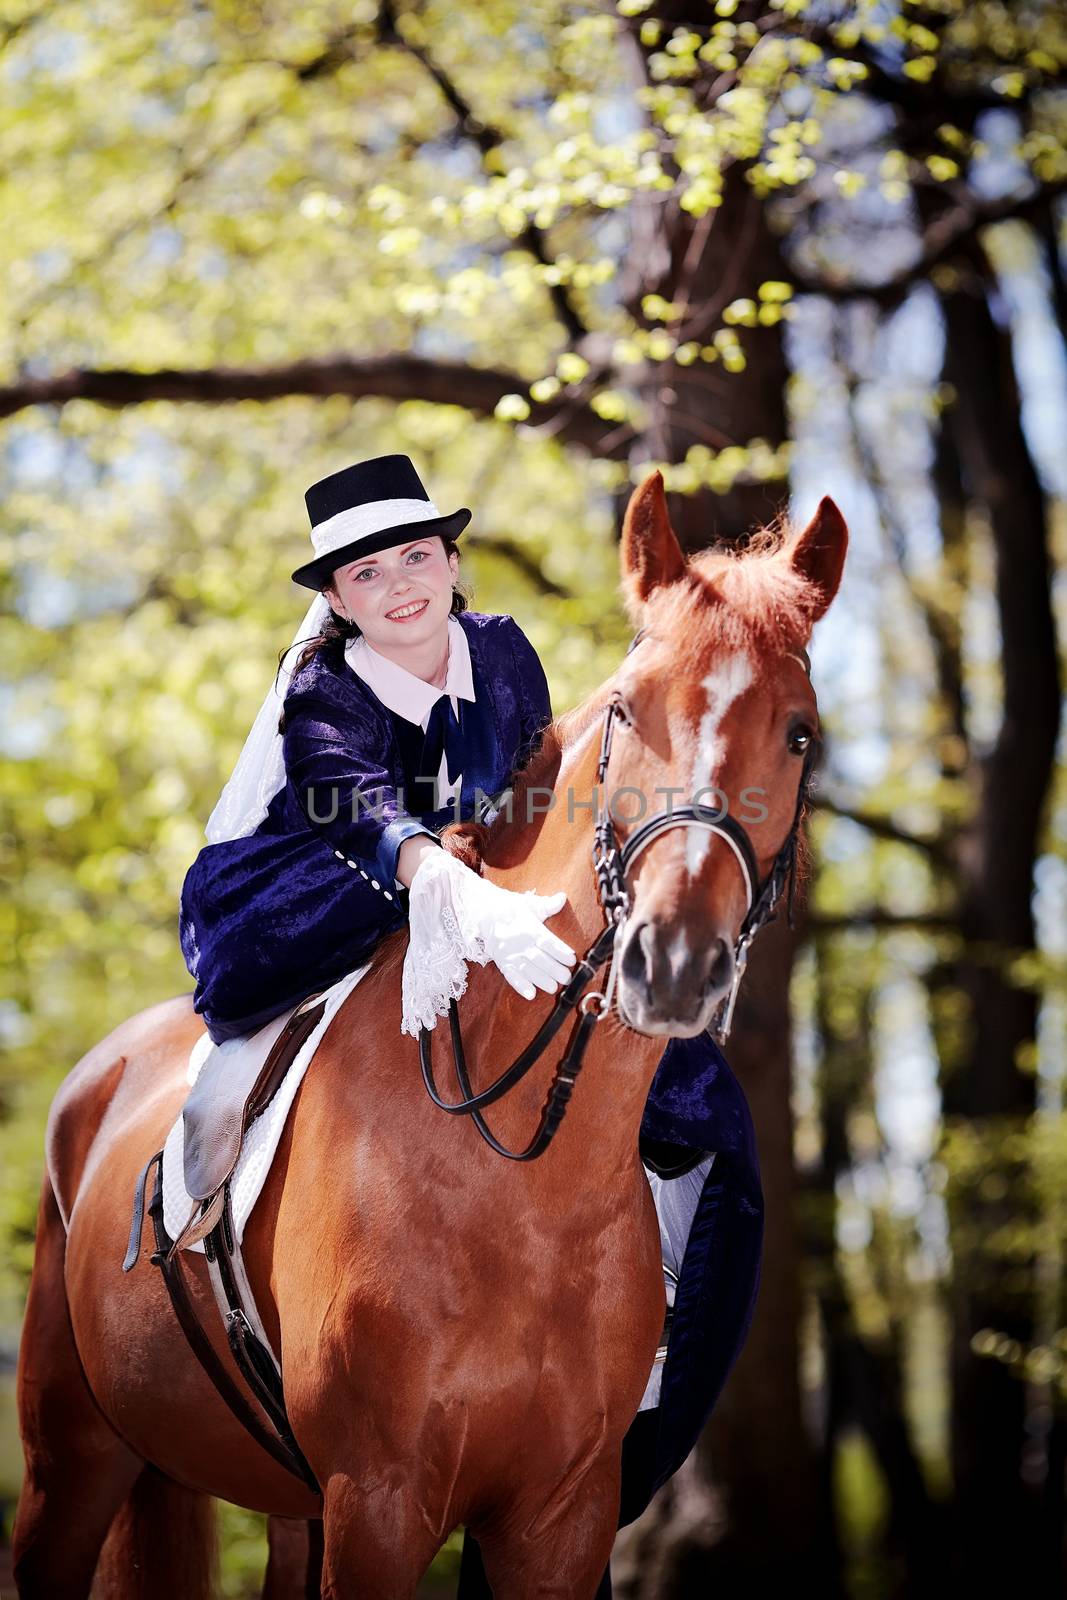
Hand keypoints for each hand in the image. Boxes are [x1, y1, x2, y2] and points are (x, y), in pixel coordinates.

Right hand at [466, 880, 576, 999]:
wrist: (486, 914)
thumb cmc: (512, 909)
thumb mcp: (530, 904)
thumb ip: (548, 905)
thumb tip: (562, 897)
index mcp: (530, 929)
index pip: (548, 942)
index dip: (560, 951)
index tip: (571, 959)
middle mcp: (521, 943)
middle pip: (540, 959)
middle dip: (555, 970)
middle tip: (567, 978)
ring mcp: (511, 954)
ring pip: (528, 970)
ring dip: (541, 980)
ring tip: (554, 987)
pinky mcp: (503, 963)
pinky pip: (511, 976)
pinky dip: (520, 986)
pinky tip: (530, 994)